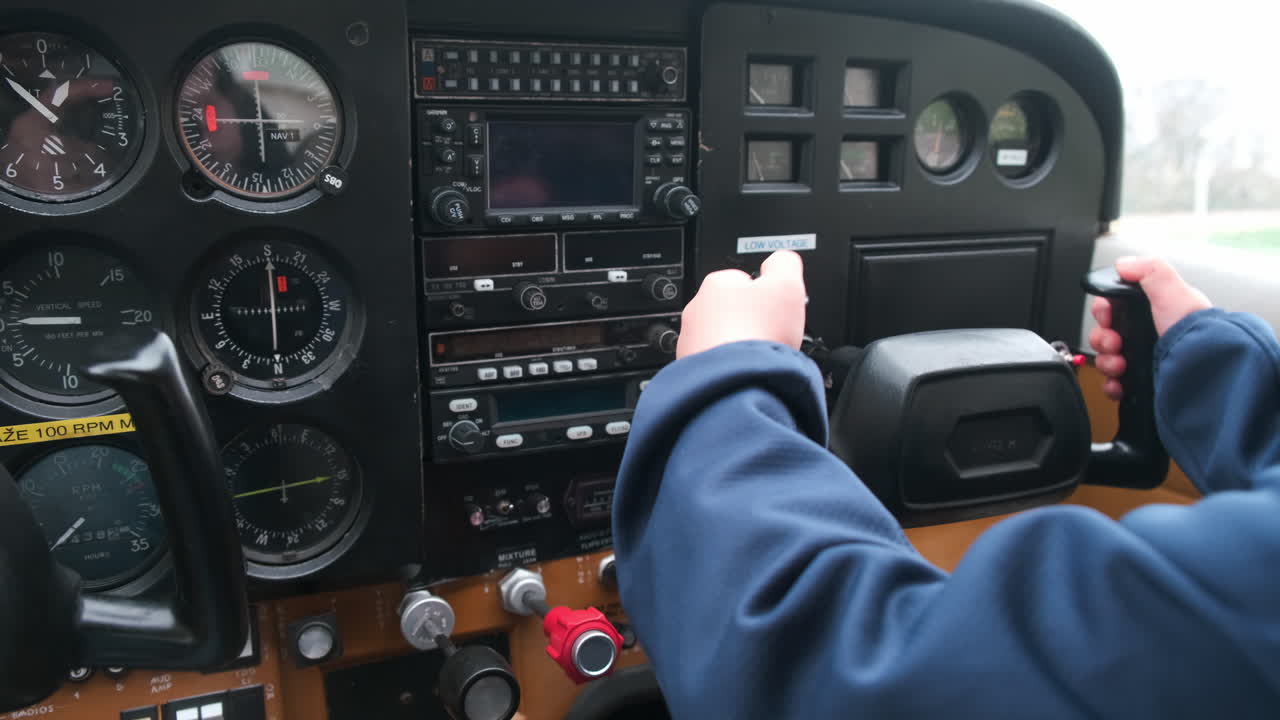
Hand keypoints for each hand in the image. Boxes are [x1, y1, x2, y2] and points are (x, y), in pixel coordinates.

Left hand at [676, 251, 806, 358]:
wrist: (738, 381)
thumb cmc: (759, 333)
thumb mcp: (788, 285)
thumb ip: (785, 264)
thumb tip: (782, 260)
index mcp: (717, 284)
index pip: (743, 280)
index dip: (765, 294)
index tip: (775, 309)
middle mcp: (697, 309)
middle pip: (730, 310)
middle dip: (749, 320)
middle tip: (769, 333)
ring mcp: (690, 340)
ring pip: (719, 337)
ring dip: (736, 344)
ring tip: (756, 355)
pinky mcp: (690, 368)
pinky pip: (713, 362)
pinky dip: (728, 367)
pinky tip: (743, 371)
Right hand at [1088, 256, 1211, 399]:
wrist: (1204, 369)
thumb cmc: (1196, 331)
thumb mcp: (1173, 291)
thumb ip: (1150, 270)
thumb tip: (1124, 264)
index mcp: (1154, 312)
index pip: (1114, 307)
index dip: (1104, 311)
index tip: (1108, 316)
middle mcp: (1146, 335)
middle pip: (1105, 334)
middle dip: (1103, 339)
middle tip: (1115, 343)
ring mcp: (1143, 360)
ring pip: (1106, 358)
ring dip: (1106, 361)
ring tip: (1121, 365)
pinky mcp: (1142, 383)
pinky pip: (1114, 383)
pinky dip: (1111, 384)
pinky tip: (1120, 381)